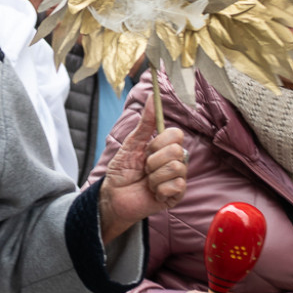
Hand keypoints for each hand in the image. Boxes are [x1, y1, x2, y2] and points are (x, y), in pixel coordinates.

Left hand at [98, 101, 186, 241]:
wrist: (114, 195)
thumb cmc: (122, 170)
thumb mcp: (132, 143)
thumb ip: (145, 122)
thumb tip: (152, 97)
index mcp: (166, 147)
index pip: (177, 134)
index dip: (160, 141)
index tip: (147, 148)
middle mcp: (175, 161)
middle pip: (177, 151)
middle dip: (153, 160)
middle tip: (144, 168)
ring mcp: (178, 178)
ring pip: (175, 168)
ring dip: (154, 176)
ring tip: (147, 181)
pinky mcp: (177, 195)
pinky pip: (176, 186)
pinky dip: (158, 189)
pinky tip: (153, 192)